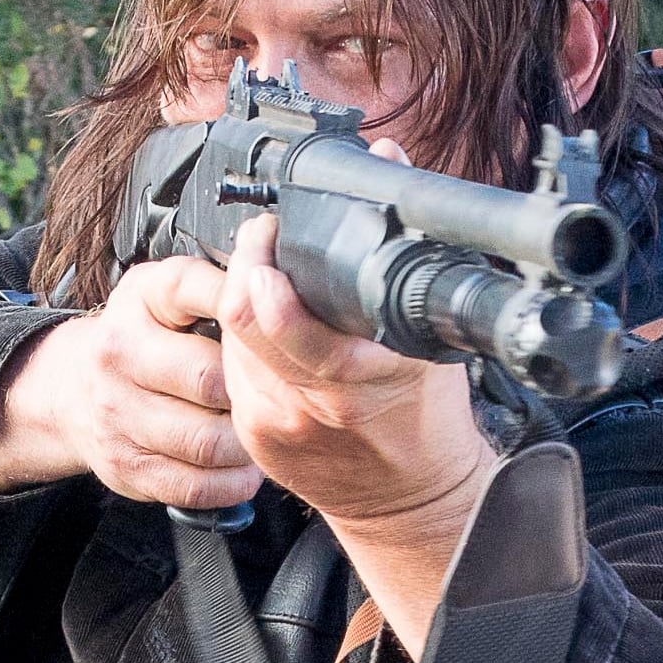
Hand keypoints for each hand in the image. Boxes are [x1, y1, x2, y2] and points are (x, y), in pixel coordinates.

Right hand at [0, 257, 263, 508]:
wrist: (71, 391)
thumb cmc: (140, 337)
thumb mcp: (168, 291)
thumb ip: (219, 283)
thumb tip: (283, 274)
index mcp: (140, 298)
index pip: (203, 294)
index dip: (249, 313)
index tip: (282, 323)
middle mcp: (119, 353)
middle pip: (212, 380)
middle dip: (255, 392)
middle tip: (282, 395)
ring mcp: (117, 415)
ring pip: (207, 440)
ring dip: (249, 443)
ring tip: (265, 432)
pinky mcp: (126, 466)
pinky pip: (193, 485)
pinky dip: (231, 482)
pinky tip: (244, 467)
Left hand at [212, 212, 494, 648]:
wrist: (412, 504)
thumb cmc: (427, 422)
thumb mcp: (433, 339)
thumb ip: (406, 248)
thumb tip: (388, 158)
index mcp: (360, 376)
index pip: (280, 310)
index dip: (266, 259)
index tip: (274, 227)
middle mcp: (312, 401)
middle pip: (241, 318)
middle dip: (246, 266)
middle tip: (261, 240)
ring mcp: (276, 423)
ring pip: (229, 342)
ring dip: (240, 304)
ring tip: (265, 281)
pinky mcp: (255, 438)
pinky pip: (232, 375)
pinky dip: (244, 346)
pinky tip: (267, 335)